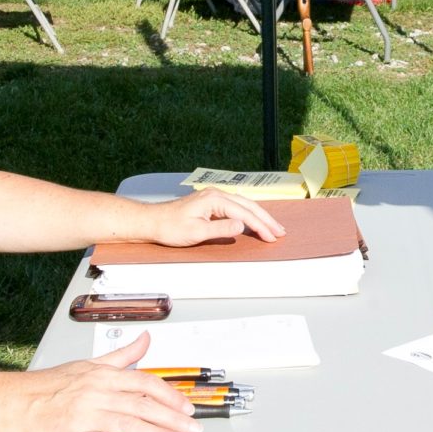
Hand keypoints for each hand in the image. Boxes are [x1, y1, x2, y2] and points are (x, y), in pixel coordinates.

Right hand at [0, 335, 200, 431]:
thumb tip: (146, 339)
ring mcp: (85, 416)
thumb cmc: (50, 385)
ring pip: (129, 425)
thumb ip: (122, 356)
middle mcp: (97, 393)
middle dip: (173, 418)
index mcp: (102, 375)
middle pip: (143, 405)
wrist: (13, 403)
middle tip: (193, 429)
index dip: (170, 395)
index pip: (145, 383)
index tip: (187, 406)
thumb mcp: (88, 364)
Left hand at [148, 190, 282, 245]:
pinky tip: (254, 218)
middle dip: (265, 219)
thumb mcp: (197, 232)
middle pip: (248, 205)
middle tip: (280, 231)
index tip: (271, 237)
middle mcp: (215, 194)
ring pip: (243, 204)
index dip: (260, 226)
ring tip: (272, 227)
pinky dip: (248, 213)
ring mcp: (213, 197)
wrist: (152, 221)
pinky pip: (235, 206)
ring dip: (259, 216)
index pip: (244, 213)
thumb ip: (221, 229)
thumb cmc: (170, 227)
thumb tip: (242, 225)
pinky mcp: (210, 202)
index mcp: (214, 199)